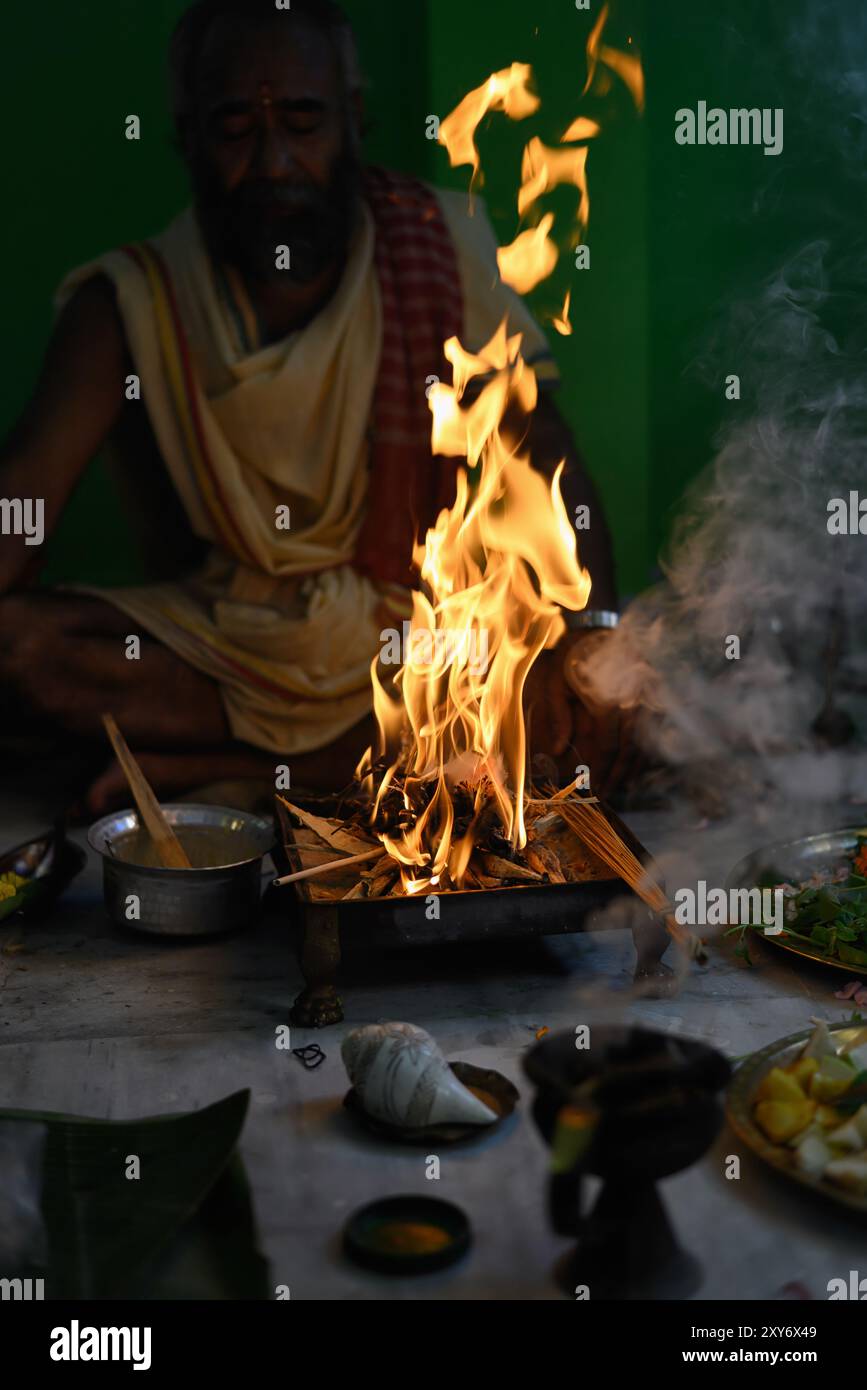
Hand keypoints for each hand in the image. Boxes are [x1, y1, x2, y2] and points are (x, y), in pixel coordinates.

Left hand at [523, 630, 645, 797]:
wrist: (599, 626)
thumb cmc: (574, 654)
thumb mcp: (557, 681)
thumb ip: (558, 716)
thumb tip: (559, 750)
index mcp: (608, 698)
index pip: (607, 745)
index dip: (600, 770)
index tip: (593, 788)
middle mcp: (633, 701)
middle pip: (628, 749)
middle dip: (616, 776)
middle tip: (606, 795)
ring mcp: (647, 698)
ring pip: (644, 742)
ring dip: (633, 768)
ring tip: (619, 786)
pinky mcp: (655, 694)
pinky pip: (653, 730)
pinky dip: (645, 750)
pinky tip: (635, 765)